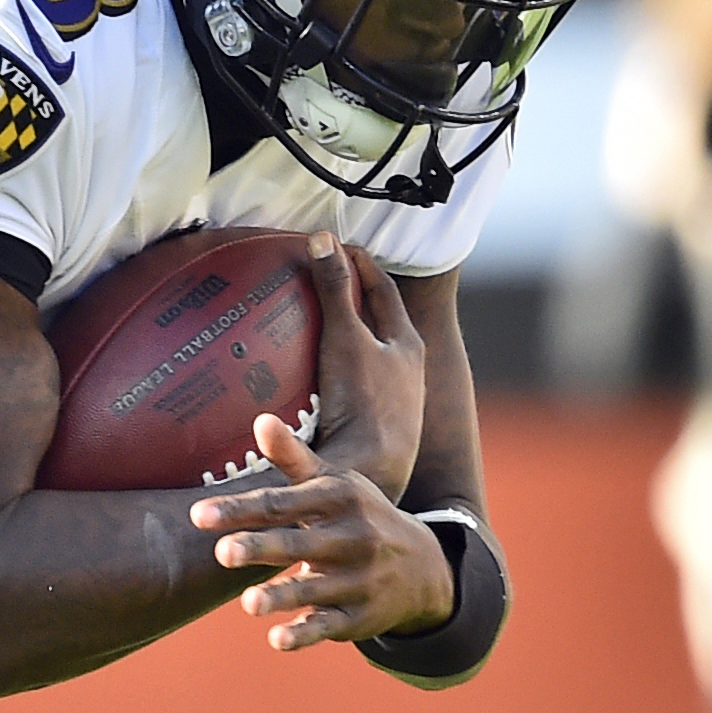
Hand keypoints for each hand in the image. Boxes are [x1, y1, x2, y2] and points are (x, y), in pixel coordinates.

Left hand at [189, 412, 453, 650]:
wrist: (425, 567)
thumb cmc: (357, 516)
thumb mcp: (333, 484)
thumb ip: (292, 457)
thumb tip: (259, 418)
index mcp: (337, 501)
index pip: (282, 504)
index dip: (240, 509)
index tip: (198, 515)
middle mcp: (351, 538)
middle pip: (297, 543)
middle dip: (261, 548)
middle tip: (222, 553)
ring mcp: (356, 580)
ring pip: (313, 589)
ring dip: (281, 596)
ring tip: (249, 603)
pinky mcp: (358, 617)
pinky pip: (328, 627)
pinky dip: (305, 634)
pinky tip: (277, 640)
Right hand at [302, 230, 424, 499]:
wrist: (369, 473)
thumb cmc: (364, 403)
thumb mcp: (345, 338)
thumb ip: (334, 290)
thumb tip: (321, 239)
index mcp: (406, 345)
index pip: (383, 290)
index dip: (360, 264)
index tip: (337, 247)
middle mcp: (404, 372)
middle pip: (378, 324)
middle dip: (354, 300)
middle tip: (324, 280)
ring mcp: (388, 402)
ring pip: (365, 359)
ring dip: (342, 341)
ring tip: (310, 329)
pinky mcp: (367, 429)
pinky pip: (346, 389)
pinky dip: (328, 376)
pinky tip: (305, 383)